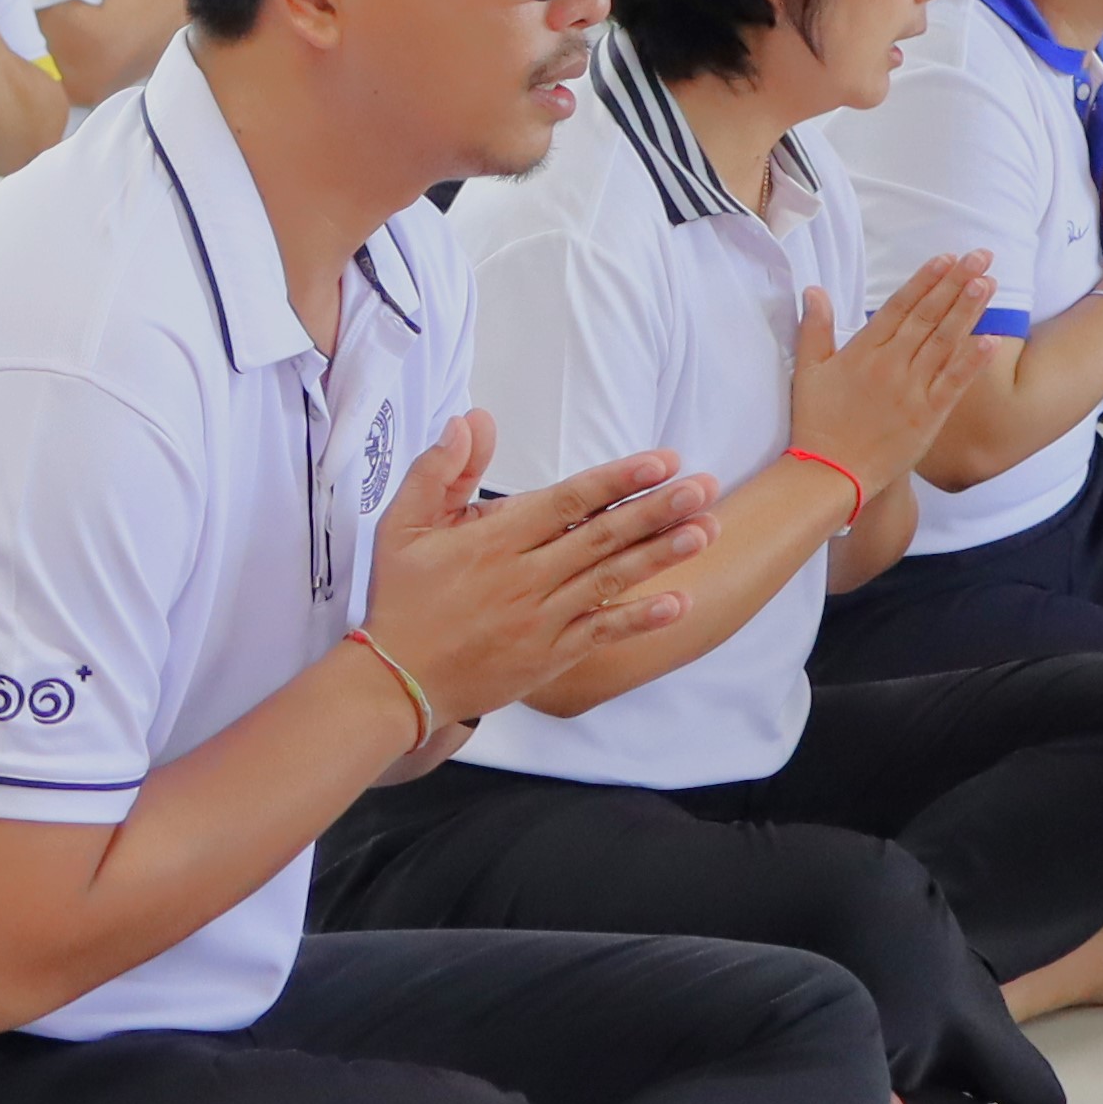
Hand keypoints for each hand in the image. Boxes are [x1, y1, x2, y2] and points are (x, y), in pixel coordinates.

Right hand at [357, 416, 714, 730]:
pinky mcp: (549, 655)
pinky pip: (601, 633)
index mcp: (493, 541)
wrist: (396, 682)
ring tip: (706, 530)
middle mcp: (525, 577)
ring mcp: (541, 619)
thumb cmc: (401, 600)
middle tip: (703, 486)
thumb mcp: (402, 527)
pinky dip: (639, 619)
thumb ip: (439, 471)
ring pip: (610, 580)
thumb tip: (469, 420)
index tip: (661, 461)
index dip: (617, 480)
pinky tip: (677, 603)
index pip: (568, 501)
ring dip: (661, 554)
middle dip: (657, 509)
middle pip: (601, 536)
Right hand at [786, 256, 993, 490]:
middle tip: (981, 257)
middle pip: (928, 317)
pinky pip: (954, 383)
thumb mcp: (806, 371)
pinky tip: (992, 340)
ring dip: (968, 311)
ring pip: (944, 343)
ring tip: (988, 283)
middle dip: (955, 284)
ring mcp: (911, 391)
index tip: (946, 258)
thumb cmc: (816, 423)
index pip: (899, 307)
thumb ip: (814, 328)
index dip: (925, 281)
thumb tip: (815, 290)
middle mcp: (890, 366)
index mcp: (862, 352)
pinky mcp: (928, 416)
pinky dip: (972, 362)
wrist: (830, 474)